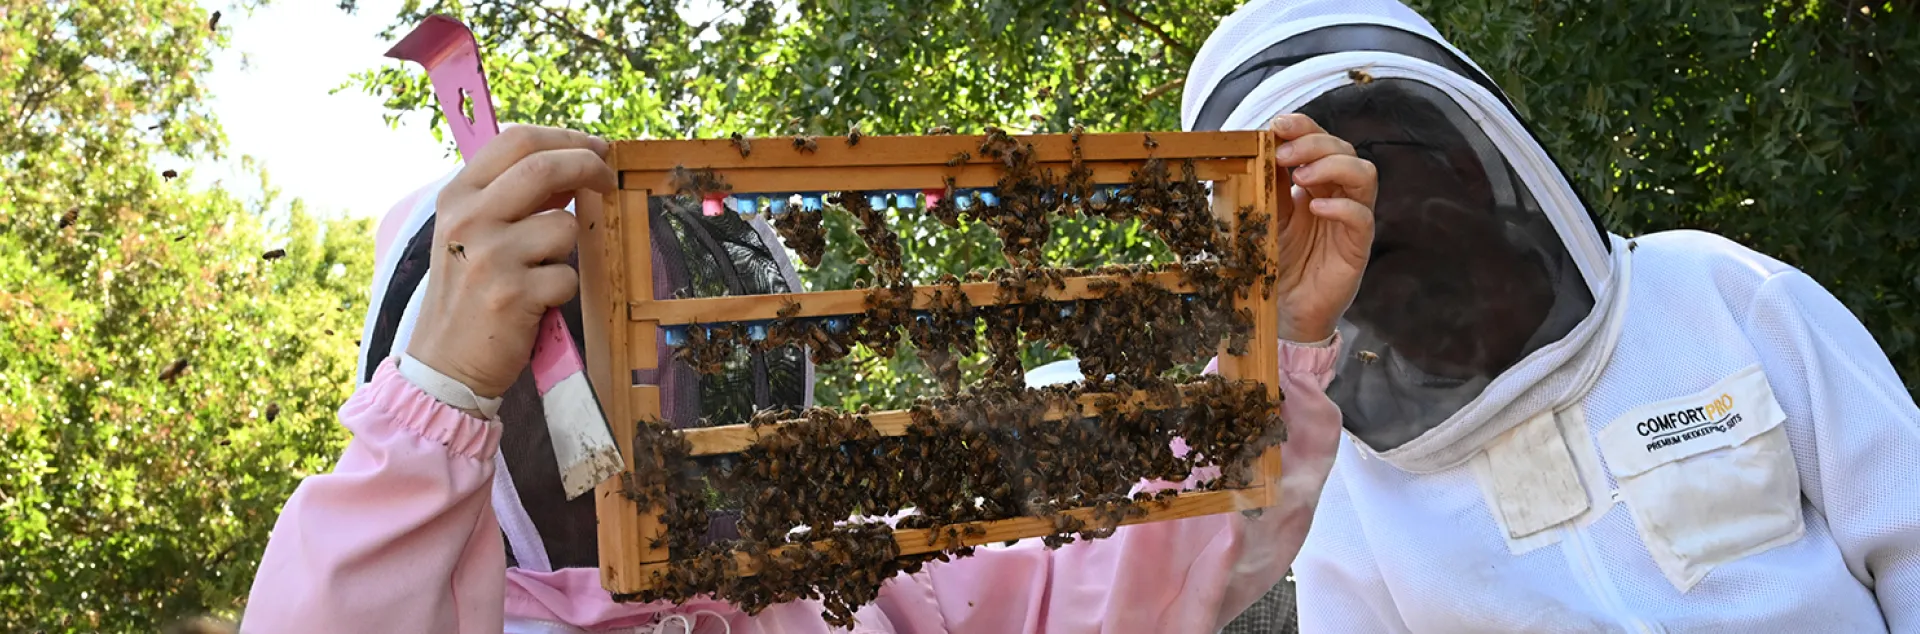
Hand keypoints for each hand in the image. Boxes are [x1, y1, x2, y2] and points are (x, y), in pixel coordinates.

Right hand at [405, 126, 615, 397]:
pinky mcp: (513, 294)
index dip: (565, 138)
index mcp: (457, 196)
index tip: (595, 148)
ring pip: (565, 227)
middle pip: (545, 167)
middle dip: (589, 167)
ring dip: (567, 250)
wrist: (443, 363)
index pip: (516, 141)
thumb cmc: (466, 293)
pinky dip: (562, 290)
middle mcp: (469, 219)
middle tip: (608, 180)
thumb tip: (571, 165)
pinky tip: (536, 303)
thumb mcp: (472, 233)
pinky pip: (567, 276)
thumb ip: (511, 197)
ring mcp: (490, 256)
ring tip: (538, 272)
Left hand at [1267, 113, 1376, 343]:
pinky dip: (1342, 207)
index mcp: (1312, 183)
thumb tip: (1258, 145)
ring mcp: (1350, 219)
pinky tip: (1317, 208)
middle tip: (1283, 154)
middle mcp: (1336, 195)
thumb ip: (1265, 184)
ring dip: (1333, 166)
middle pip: (1343, 149)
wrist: (1281, 310)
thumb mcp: (1261, 215)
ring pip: (1363, 175)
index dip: (1304, 127)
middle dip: (1313, 143)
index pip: (1319, 140)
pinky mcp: (1356, 247)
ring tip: (1301, 177)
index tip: (1278, 124)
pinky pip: (1362, 217)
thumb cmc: (1271, 262)